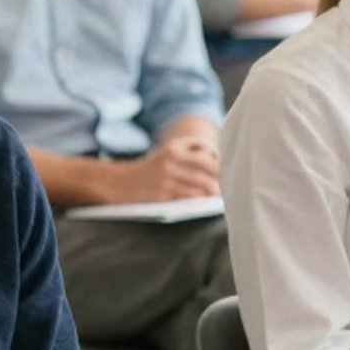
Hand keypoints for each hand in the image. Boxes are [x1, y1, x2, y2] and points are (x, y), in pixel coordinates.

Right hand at [101, 136, 220, 203]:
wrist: (117, 182)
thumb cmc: (146, 173)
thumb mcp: (165, 156)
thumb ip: (187, 157)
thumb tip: (218, 167)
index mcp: (174, 146)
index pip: (205, 147)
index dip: (219, 158)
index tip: (227, 167)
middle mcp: (171, 157)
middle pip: (208, 164)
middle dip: (222, 175)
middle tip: (232, 184)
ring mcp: (167, 174)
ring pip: (202, 181)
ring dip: (215, 190)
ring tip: (222, 197)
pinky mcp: (163, 191)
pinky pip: (190, 195)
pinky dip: (202, 199)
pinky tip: (207, 203)